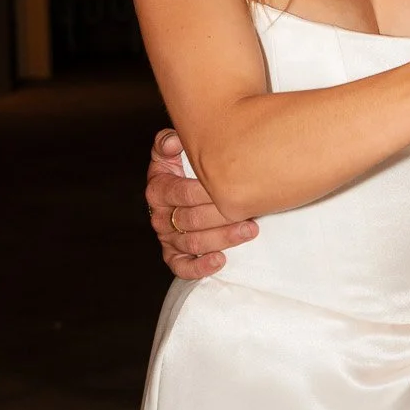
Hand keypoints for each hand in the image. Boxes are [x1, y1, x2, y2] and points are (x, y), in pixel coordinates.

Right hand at [146, 127, 257, 279]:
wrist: (184, 186)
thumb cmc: (184, 165)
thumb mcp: (174, 149)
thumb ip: (169, 142)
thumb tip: (174, 142)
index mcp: (158, 189)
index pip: (181, 193)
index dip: (206, 193)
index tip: (231, 189)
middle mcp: (160, 215)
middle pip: (190, 220)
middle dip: (222, 218)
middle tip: (251, 213)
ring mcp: (167, 237)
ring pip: (192, 243)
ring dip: (222, 239)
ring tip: (249, 230)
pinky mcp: (174, 255)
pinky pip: (182, 266)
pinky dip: (200, 267)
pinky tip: (220, 261)